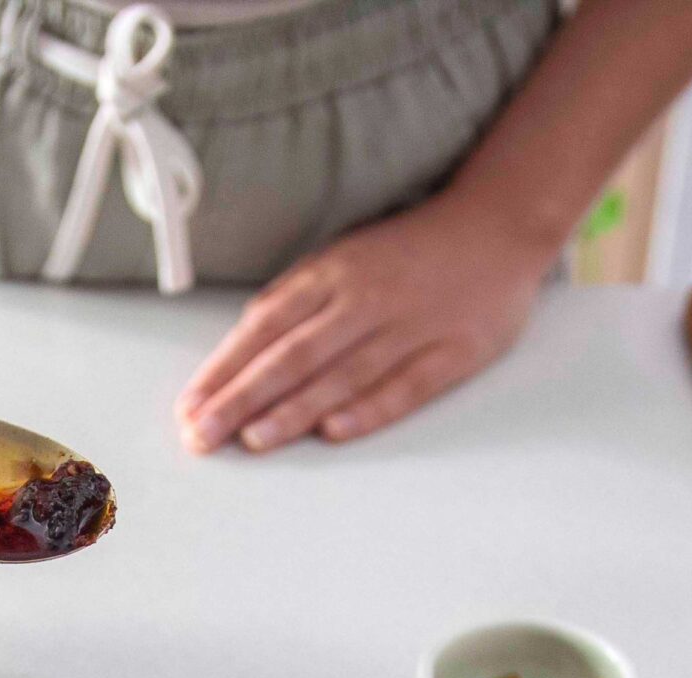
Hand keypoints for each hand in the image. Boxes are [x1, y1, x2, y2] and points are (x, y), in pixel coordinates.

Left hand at [175, 190, 550, 454]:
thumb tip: (244, 347)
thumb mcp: (346, 258)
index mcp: (333, 273)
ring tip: (253, 439)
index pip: (264, 327)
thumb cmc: (412, 250)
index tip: (189, 407)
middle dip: (241, 399)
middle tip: (202, 435)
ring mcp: (410, 326)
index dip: (224, 370)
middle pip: (292, 356)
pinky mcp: (452, 352)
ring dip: (294, 409)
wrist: (502, 223)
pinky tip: (335, 431)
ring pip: (342, 373)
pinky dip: (369, 408)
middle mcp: (365, 299)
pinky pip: (406, 385)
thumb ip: (299, 301)